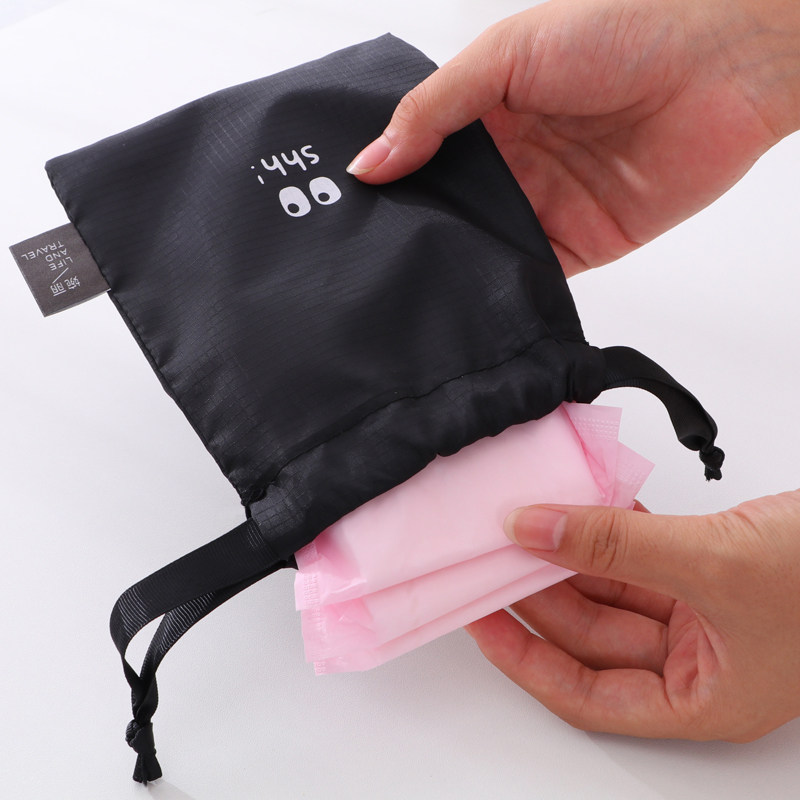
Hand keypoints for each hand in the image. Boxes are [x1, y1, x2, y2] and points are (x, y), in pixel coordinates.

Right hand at [348, 0, 799, 274]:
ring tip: (400, 285)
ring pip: (480, 245)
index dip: (386, 178)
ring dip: (450, 262)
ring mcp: (541, 205)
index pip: (421, 153)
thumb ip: (436, 109)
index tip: (342, 206)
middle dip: (411, 229)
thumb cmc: (622, 32)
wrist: (722, 65)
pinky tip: (465, 300)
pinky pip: (528, 274)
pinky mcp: (577, 244)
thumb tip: (371, 161)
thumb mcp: (508, 54)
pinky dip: (500, 287)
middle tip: (359, 257)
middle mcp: (510, 161)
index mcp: (488, 111)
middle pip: (446, 207)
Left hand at [465, 493, 799, 741]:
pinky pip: (639, 554)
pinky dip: (608, 529)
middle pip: (592, 634)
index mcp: (702, 698)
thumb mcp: (710, 563)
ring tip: (519, 524)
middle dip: (539, 595)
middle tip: (489, 556)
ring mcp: (702, 612)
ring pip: (611, 589)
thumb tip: (529, 527)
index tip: (477, 622)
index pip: (587, 695)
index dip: (527, 660)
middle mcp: (698, 661)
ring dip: (568, 555)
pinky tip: (577, 504)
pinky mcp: (707, 567)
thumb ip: (613, 546)